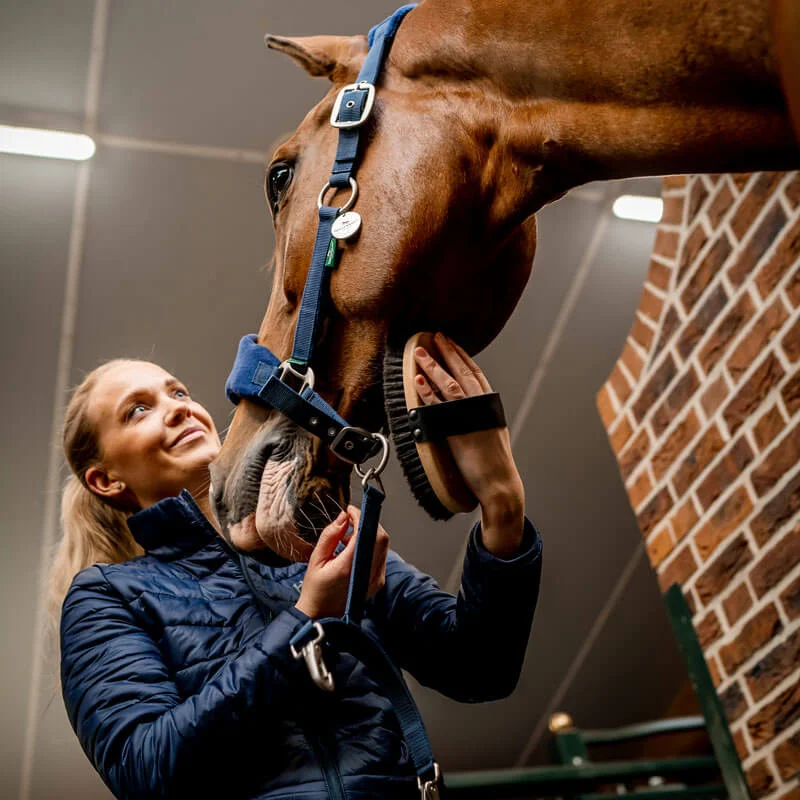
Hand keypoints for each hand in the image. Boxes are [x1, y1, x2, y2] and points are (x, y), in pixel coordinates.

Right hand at [295, 506, 389, 618]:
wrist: (322, 616)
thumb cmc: (315, 589)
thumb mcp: (316, 560)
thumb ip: (330, 536)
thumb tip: (343, 517)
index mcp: (349, 567)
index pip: (365, 533)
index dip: (360, 517)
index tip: (350, 510)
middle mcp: (367, 573)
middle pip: (380, 537)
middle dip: (367, 522)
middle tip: (350, 519)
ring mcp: (375, 579)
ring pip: (382, 545)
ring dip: (369, 534)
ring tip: (346, 537)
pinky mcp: (378, 582)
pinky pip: (380, 556)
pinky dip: (370, 546)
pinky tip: (352, 549)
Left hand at [414, 332, 524, 557]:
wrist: (498, 483)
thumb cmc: (495, 462)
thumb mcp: (492, 430)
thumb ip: (480, 415)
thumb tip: (469, 406)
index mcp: (490, 404)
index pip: (475, 372)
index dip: (462, 355)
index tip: (451, 342)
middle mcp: (480, 406)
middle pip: (462, 372)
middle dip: (447, 352)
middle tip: (435, 336)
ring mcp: (468, 417)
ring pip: (449, 383)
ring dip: (433, 366)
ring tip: (420, 352)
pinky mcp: (455, 429)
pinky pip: (437, 405)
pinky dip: (427, 390)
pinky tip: (417, 379)